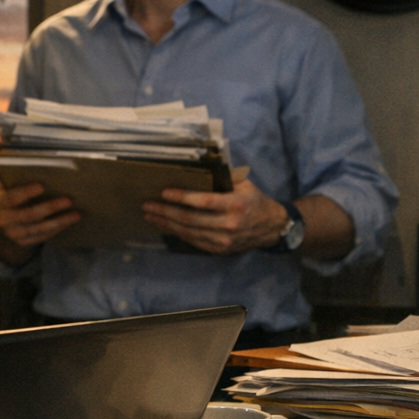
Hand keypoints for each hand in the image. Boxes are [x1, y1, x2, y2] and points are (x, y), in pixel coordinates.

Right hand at [0, 181, 81, 263]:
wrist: (3, 216)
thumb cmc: (12, 194)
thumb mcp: (9, 185)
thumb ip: (19, 178)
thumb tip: (45, 169)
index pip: (11, 198)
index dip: (26, 192)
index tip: (42, 185)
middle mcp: (2, 220)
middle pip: (28, 215)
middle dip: (50, 207)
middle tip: (69, 200)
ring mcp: (13, 234)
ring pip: (39, 228)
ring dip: (59, 221)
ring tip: (76, 214)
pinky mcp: (23, 242)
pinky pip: (43, 236)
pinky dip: (58, 229)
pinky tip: (70, 221)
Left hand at [141, 174, 288, 254]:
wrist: (271, 228)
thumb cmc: (254, 200)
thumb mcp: (244, 185)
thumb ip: (223, 179)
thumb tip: (196, 168)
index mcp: (235, 204)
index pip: (204, 201)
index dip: (182, 198)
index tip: (164, 193)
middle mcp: (229, 224)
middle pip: (190, 219)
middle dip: (165, 212)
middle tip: (147, 205)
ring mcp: (223, 240)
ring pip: (189, 232)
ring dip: (166, 224)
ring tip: (150, 215)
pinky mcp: (219, 250)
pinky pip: (193, 241)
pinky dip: (176, 233)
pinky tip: (164, 226)